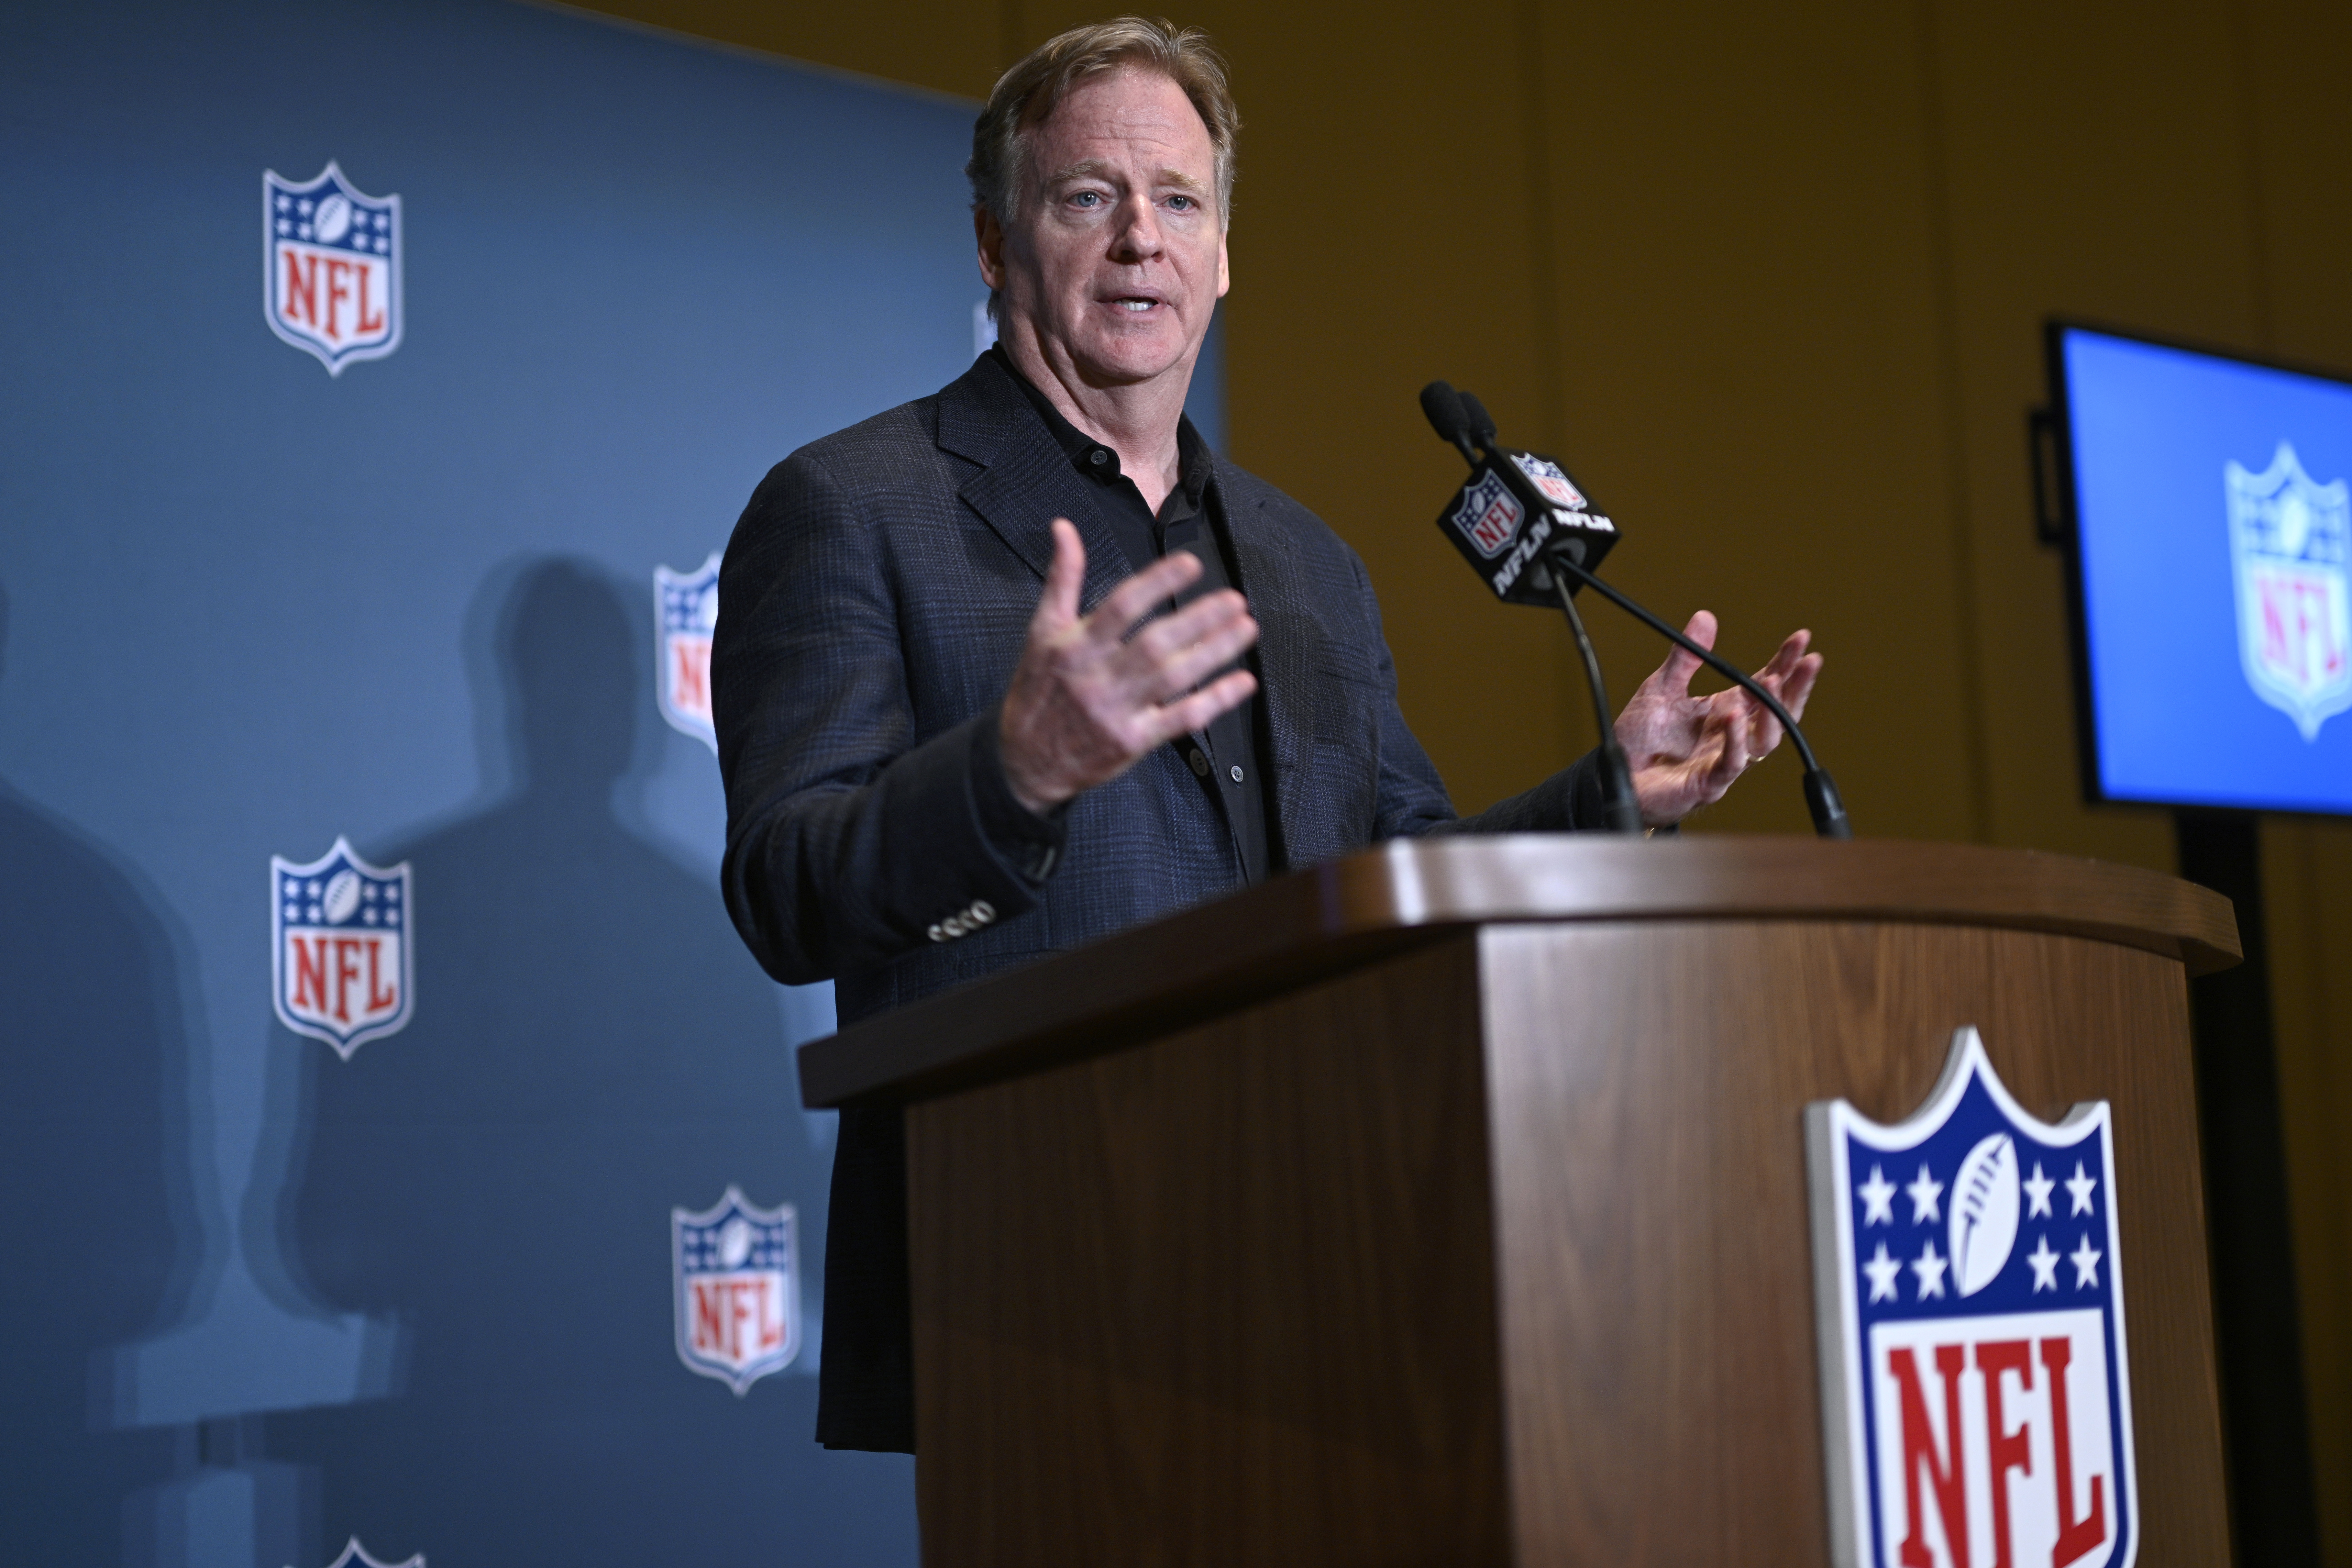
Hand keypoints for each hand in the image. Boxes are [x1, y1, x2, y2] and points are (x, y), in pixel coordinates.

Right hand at [999, 519, 1259, 812]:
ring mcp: (1117, 712)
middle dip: (1199, 619)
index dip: (1158, 582)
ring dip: (1215, 652)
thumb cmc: (1037, 690)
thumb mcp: (1041, 631)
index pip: (1122, 606)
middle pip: (1155, 642)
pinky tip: (1242, 681)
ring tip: (1246, 628)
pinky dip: (1215, 700)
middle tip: (1234, 599)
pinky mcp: (1134, 742)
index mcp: (1075, 646)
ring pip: (1175, 678)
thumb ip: (1062, 578)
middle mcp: (1097, 678)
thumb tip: (1064, 528)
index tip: (1191, 565)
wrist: (1024, 760)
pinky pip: (1181, 719)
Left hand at [1614, 611, 1822, 827]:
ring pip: (1764, 740)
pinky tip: (1736, 717)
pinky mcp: (1708, 782)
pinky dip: (1736, 740)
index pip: (1763, 684)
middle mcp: (1731, 735)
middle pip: (1777, 712)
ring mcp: (1723, 759)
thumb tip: (1704, 617)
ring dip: (1772, 711)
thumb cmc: (1641, 739)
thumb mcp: (1661, 688)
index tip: (1800, 639)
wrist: (1616, 775)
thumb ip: (1685, 657)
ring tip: (1772, 681)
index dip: (1784, 663)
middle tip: (1809, 661)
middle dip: (1795, 686)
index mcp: (1725, 710)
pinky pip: (1731, 763)